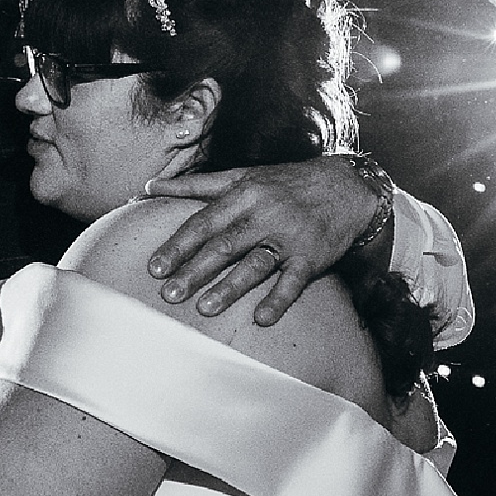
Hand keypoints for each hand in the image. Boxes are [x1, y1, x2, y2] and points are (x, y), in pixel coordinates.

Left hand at [143, 158, 382, 323]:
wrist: (346, 186)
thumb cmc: (284, 182)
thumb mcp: (242, 176)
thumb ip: (196, 185)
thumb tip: (149, 186)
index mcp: (243, 194)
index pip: (203, 222)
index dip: (178, 245)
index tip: (154, 268)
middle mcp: (264, 214)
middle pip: (224, 245)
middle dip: (194, 271)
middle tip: (169, 295)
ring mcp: (289, 236)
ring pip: (255, 264)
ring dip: (229, 287)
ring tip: (204, 309)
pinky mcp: (312, 256)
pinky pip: (294, 281)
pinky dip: (279, 300)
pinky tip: (261, 319)